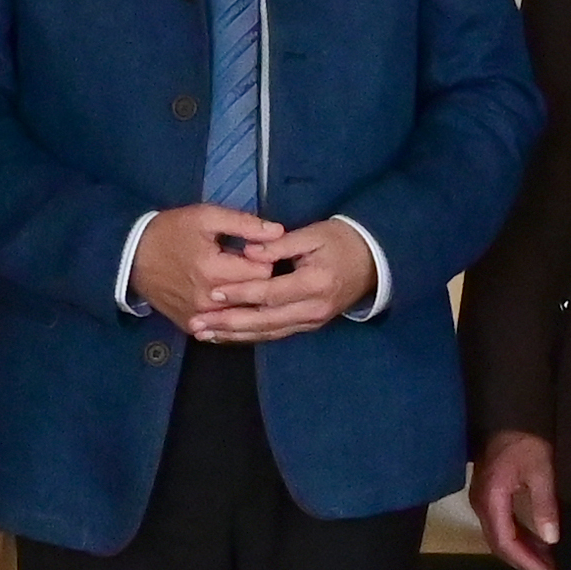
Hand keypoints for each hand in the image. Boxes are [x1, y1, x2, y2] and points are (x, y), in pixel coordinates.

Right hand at [129, 203, 288, 331]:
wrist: (132, 256)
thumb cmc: (171, 232)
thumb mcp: (206, 217)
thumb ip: (244, 224)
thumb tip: (278, 232)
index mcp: (214, 271)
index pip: (264, 273)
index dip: (265, 259)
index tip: (255, 252)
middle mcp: (209, 301)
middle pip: (256, 297)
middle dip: (258, 281)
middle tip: (249, 266)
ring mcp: (199, 318)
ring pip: (242, 315)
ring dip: (246, 300)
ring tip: (239, 282)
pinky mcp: (191, 326)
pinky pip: (223, 326)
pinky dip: (230, 313)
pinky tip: (227, 300)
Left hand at [194, 215, 376, 347]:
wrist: (372, 260)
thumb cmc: (340, 241)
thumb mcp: (313, 234)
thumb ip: (279, 244)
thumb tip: (248, 251)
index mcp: (315, 283)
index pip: (270, 293)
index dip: (240, 294)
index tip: (212, 293)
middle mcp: (313, 309)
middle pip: (264, 321)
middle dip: (229, 324)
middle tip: (198, 325)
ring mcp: (311, 321)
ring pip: (267, 332)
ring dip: (234, 335)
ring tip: (204, 335)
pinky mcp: (308, 326)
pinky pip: (275, 334)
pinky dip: (249, 336)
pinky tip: (228, 336)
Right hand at [470, 429, 563, 569]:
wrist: (508, 413)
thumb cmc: (525, 439)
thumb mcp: (541, 471)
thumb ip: (544, 505)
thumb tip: (551, 540)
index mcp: (492, 499)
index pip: (505, 541)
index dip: (526, 561)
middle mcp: (481, 504)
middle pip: (499, 544)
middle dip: (524, 561)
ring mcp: (482, 500)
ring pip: (499, 536)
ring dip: (522, 551)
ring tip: (547, 562)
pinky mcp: (488, 495)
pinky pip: (500, 524)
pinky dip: (518, 537)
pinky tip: (537, 541)